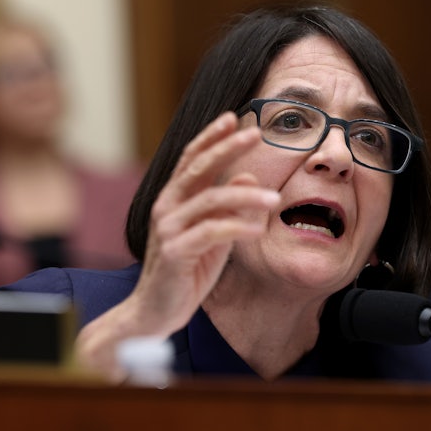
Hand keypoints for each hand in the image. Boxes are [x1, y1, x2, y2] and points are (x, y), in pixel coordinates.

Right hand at [75, 113, 279, 379]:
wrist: (155, 311)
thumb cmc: (187, 271)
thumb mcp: (213, 235)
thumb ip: (227, 207)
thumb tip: (247, 176)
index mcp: (173, 199)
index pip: (192, 159)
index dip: (211, 137)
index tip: (235, 118)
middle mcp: (166, 207)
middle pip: (198, 168)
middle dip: (227, 148)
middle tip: (255, 133)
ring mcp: (167, 229)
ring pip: (210, 200)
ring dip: (246, 197)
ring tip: (275, 199)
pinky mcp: (174, 253)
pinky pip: (210, 233)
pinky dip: (236, 228)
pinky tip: (257, 230)